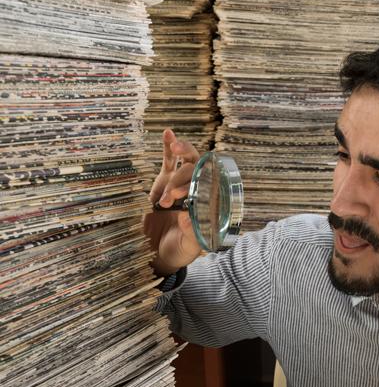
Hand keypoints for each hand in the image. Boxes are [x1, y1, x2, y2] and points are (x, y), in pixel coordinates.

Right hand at [142, 128, 201, 275]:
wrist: (156, 253)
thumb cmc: (178, 251)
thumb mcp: (188, 248)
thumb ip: (191, 235)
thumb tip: (187, 217)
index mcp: (209, 206)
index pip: (213, 189)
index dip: (200, 188)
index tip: (181, 198)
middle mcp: (199, 192)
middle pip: (199, 173)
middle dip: (184, 180)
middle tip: (171, 196)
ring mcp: (182, 184)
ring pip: (186, 163)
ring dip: (182, 154)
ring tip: (174, 150)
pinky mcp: (165, 181)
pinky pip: (169, 161)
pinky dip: (168, 147)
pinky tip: (168, 134)